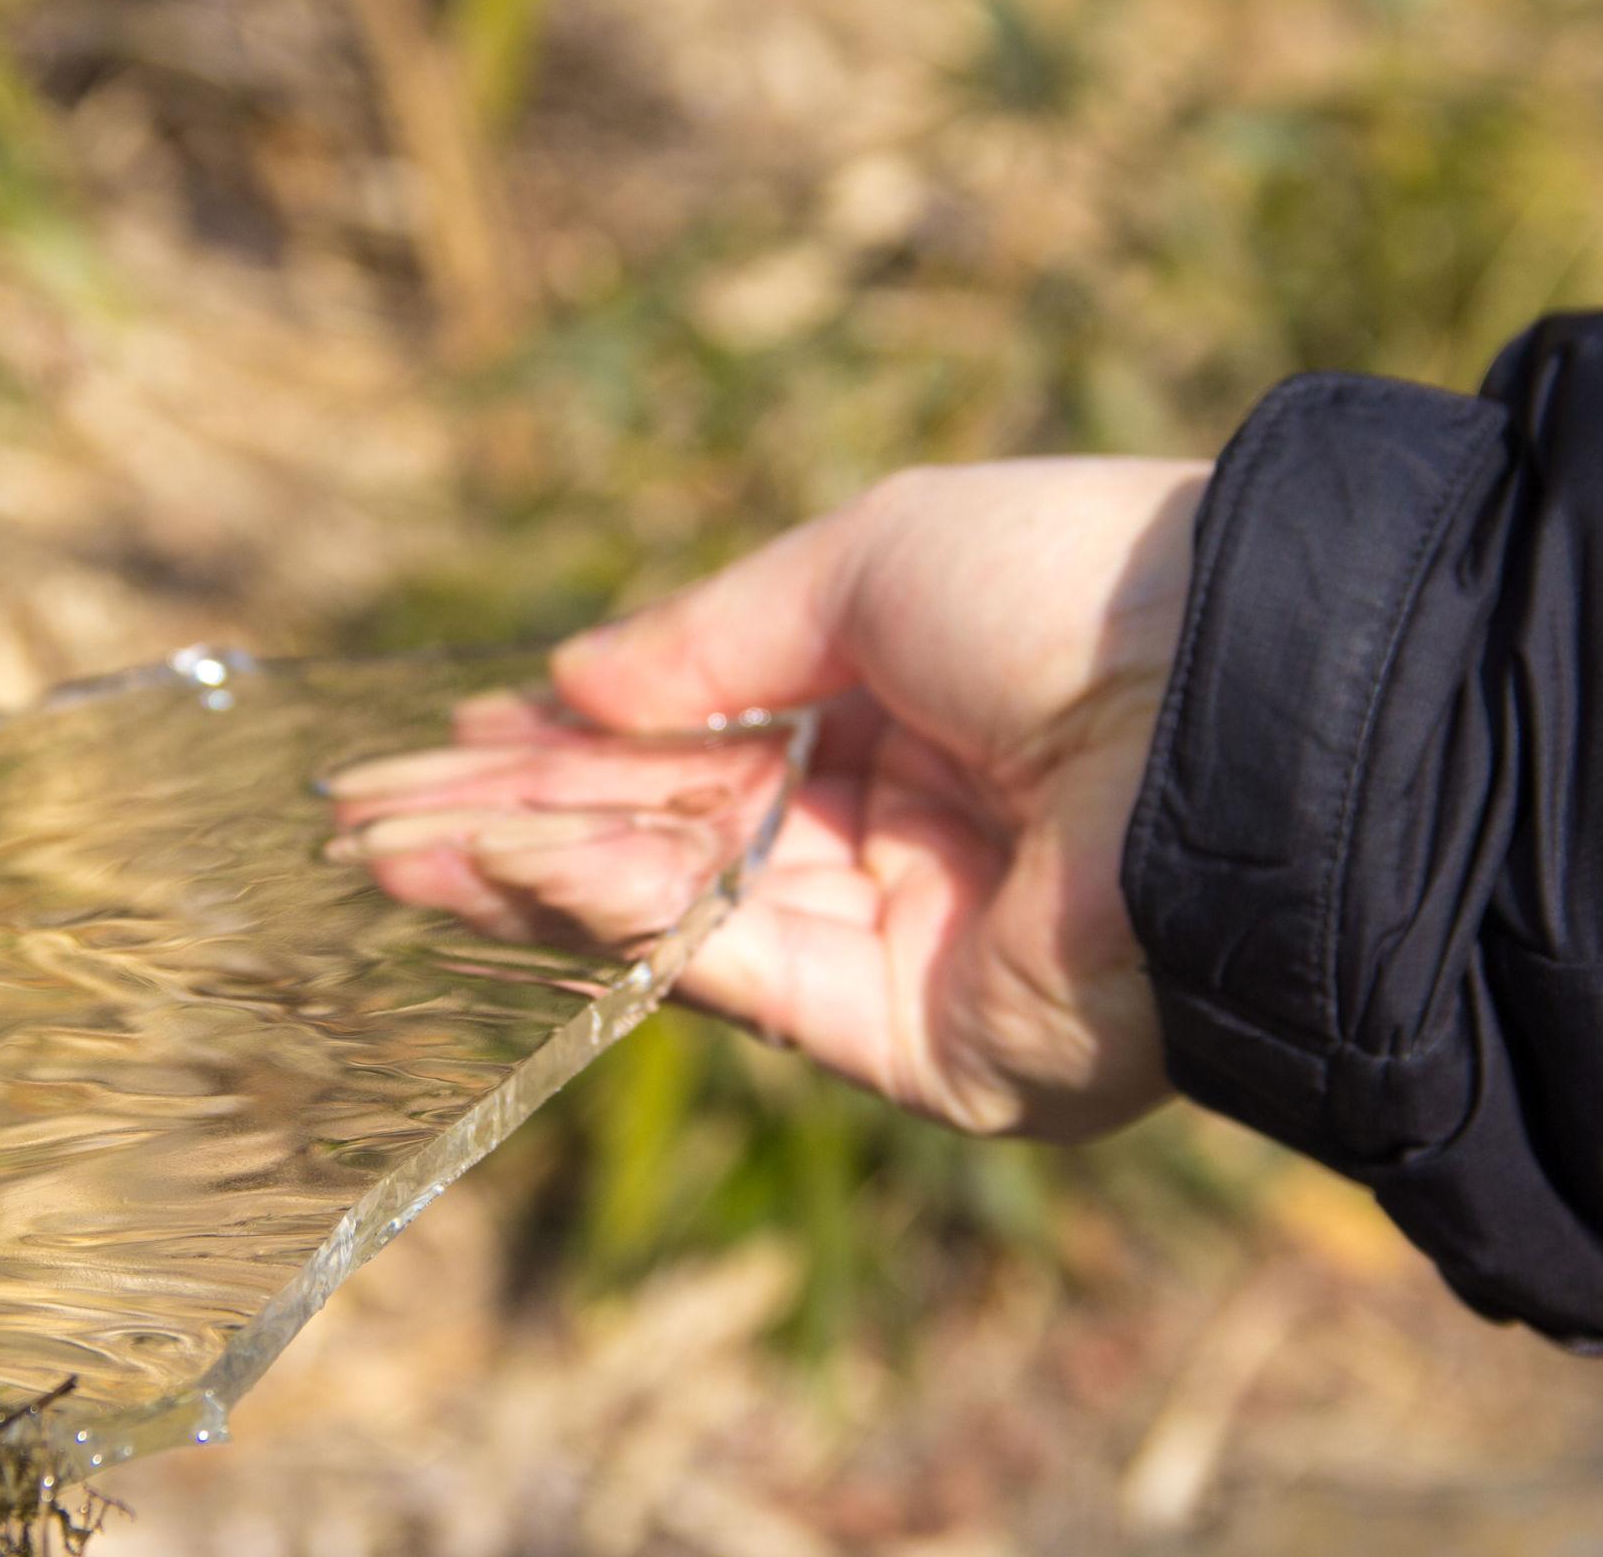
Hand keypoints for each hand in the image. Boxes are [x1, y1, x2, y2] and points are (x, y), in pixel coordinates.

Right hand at [328, 459, 1207, 1141]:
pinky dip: (618, 918)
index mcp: (902, 708)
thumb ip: (714, 630)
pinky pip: (735, 974)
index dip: (567, 739)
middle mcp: (893, 831)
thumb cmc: (1074, 590)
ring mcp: (900, 944)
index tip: (447, 737)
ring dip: (530, 876)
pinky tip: (512, 860)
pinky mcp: (913, 1045)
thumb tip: (571, 678)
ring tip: (394, 847)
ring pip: (676, 915)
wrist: (1241, 713)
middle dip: (510, 823)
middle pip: (663, 838)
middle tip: (361, 819)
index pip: (697, 739)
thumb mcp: (873, 557)